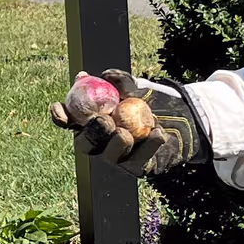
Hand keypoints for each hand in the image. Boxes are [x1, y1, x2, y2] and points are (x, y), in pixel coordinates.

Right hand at [49, 68, 208, 175]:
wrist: (183, 118)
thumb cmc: (152, 101)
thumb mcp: (138, 88)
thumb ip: (121, 82)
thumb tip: (105, 75)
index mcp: (93, 120)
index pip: (70, 121)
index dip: (61, 117)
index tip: (60, 110)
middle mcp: (101, 142)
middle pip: (86, 144)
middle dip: (91, 134)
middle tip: (103, 121)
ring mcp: (119, 157)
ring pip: (110, 156)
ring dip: (115, 144)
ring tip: (125, 133)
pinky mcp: (139, 168)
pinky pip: (139, 161)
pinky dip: (148, 146)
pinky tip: (157, 132)